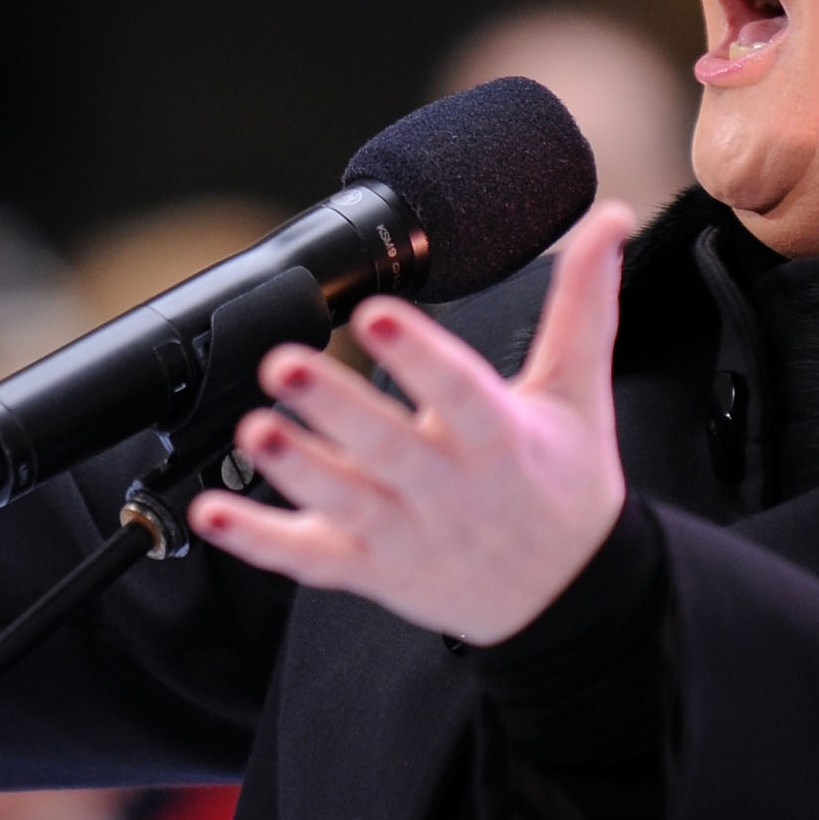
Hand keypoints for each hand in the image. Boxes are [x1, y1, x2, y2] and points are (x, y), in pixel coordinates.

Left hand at [187, 200, 636, 645]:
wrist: (567, 600)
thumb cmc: (566, 487)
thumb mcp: (579, 395)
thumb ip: (583, 304)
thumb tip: (610, 219)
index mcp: (503, 442)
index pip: (462, 395)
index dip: (421, 358)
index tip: (380, 313)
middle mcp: (451, 493)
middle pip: (390, 450)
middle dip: (336, 408)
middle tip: (283, 363)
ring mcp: (407, 537)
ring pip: (345, 504)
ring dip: (294, 468)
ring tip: (253, 426)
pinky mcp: (370, 571)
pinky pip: (309, 560)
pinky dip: (257, 541)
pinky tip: (209, 514)